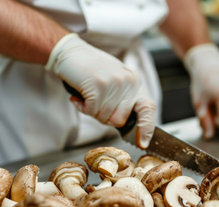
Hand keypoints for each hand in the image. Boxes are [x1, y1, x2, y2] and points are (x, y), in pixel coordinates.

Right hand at [45, 33, 155, 148]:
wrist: (70, 52)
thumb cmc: (90, 69)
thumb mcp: (114, 81)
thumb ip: (122, 99)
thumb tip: (124, 123)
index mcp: (134, 82)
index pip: (148, 108)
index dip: (147, 127)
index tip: (143, 142)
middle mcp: (128, 82)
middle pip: (120, 120)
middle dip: (104, 118)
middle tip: (94, 105)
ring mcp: (114, 84)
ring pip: (104, 117)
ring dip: (91, 111)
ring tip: (86, 95)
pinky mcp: (99, 86)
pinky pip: (90, 111)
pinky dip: (81, 107)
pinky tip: (78, 96)